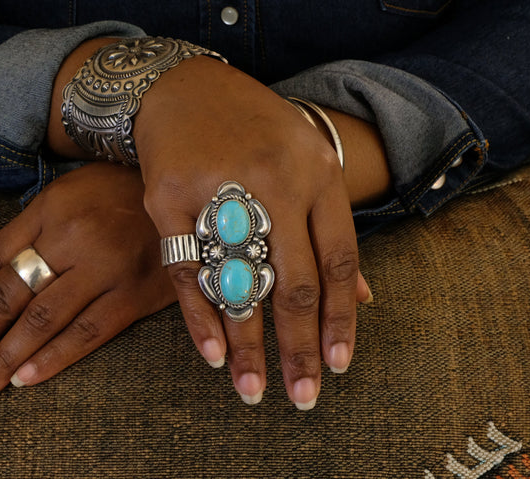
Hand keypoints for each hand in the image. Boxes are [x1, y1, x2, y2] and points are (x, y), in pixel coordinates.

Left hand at [0, 162, 175, 400]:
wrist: (190, 195)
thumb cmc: (122, 191)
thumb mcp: (67, 193)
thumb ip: (21, 225)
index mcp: (51, 209)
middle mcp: (73, 237)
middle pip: (11, 294)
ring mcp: (105, 267)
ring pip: (44, 318)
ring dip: (6, 357)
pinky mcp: (135, 293)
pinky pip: (89, 330)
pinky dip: (56, 356)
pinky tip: (26, 378)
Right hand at [133, 56, 371, 408]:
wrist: (184, 87)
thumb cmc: (253, 131)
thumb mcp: (306, 164)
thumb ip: (331, 228)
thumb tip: (361, 299)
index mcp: (317, 172)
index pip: (338, 260)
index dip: (340, 318)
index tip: (339, 366)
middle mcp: (274, 180)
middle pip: (294, 281)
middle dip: (299, 347)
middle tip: (303, 397)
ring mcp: (219, 188)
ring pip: (240, 281)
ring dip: (248, 344)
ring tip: (252, 391)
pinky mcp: (168, 197)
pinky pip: (187, 270)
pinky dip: (200, 316)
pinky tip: (213, 354)